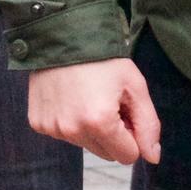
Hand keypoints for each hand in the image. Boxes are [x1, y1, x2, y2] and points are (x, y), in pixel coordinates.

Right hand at [27, 59, 161, 165]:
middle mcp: (73, 130)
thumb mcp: (135, 85)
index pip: (128, 156)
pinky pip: (63, 134)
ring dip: (90, 127)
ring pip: (84, 144)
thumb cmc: (103, 58)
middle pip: (106, 153)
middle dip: (112, 133)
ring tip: (88, 95)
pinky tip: (70, 96)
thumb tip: (152, 157)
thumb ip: (148, 124)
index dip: (132, 133)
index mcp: (100, 122)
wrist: (62, 32)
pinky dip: (70, 120)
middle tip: (108, 100)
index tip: (125, 109)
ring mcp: (52, 127)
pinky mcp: (38, 123)